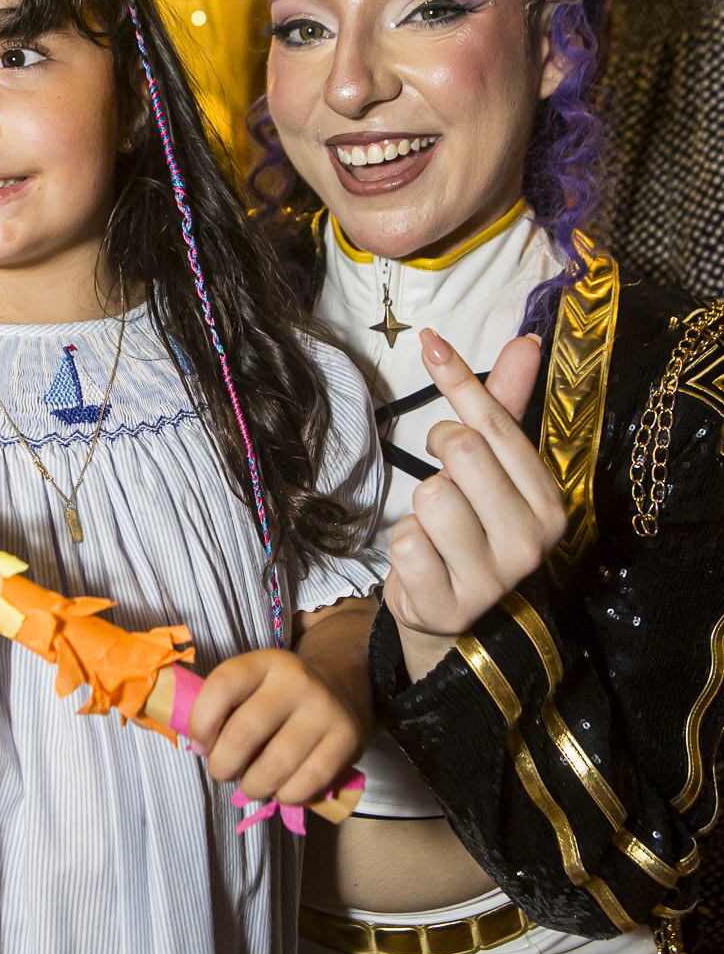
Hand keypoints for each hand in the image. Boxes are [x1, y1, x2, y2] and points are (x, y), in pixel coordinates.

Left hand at [188, 649, 362, 806]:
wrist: (341, 687)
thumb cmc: (280, 696)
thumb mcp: (251, 686)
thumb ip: (220, 708)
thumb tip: (201, 748)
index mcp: (265, 662)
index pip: (222, 686)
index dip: (201, 722)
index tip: (201, 744)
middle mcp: (296, 680)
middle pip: (242, 734)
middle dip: (222, 766)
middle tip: (224, 772)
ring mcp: (324, 710)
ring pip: (273, 767)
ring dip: (252, 787)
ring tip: (251, 784)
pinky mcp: (347, 740)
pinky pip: (304, 785)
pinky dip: (285, 796)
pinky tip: (282, 787)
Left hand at [385, 331, 566, 650]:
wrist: (452, 612)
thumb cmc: (474, 526)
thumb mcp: (495, 468)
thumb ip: (506, 405)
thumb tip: (527, 341)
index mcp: (549, 503)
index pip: (495, 425)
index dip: (458, 381)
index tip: (431, 343)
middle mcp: (529, 542)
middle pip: (461, 452)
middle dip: (439, 453)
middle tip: (446, 477)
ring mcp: (490, 578)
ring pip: (430, 496)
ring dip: (420, 507)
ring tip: (438, 529)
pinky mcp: (446, 603)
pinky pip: (405, 542)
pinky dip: (404, 545)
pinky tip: (424, 562)